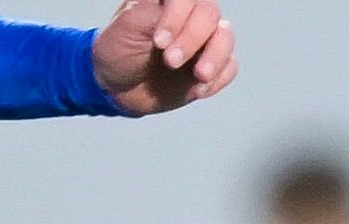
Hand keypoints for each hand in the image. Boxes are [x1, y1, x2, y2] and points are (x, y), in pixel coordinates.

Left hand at [92, 0, 236, 115]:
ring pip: (226, 38)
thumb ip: (154, 14)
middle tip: (171, 62)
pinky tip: (196, 90)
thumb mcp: (128, 26)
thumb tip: (184, 14)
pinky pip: (229, 67)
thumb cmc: (118, 51)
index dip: (177, 16)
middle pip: (209, 14)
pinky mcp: (213, 66)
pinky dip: (217, 79)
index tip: (159, 42)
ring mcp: (204, 41)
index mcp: (166, 0)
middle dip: (193, 39)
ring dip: (215, 58)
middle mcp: (188, 15)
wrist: (119, 87)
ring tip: (198, 77)